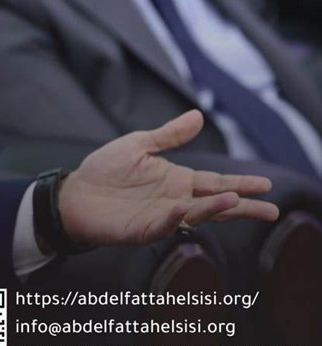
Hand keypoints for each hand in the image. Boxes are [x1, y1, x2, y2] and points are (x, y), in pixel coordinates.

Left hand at [59, 110, 279, 245]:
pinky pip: (162, 225)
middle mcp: (176, 200)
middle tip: (271, 210)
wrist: (75, 193)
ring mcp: (161, 216)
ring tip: (235, 202)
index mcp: (177, 180)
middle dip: (244, 207)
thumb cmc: (105, 170)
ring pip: (195, 215)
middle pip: (216, 204)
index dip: (240, 183)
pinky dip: (173, 218)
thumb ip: (169, 135)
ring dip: (214, 209)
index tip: (266, 184)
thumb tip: (198, 116)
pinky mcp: (142, 229)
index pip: (215, 182)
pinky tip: (182, 210)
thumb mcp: (139, 145)